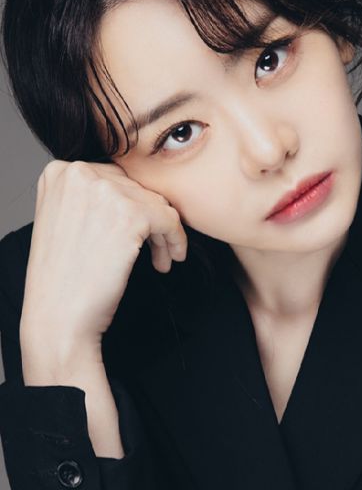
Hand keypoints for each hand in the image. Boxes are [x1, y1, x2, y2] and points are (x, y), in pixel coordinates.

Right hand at [19, 159, 186, 359]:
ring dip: (163, 233)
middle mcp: (79, 173)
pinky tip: (171, 258)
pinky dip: (176, 240)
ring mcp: (105, 191)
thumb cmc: (63, 278)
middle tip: (155, 250)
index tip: (137, 231)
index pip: (114, 178)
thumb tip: (134, 190)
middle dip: (149, 220)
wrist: (58, 316)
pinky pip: (170, 219)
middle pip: (137, 189)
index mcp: (60, 172)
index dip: (131, 207)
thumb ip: (89, 196)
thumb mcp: (64, 220)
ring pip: (156, 203)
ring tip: (161, 258)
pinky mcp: (131, 214)